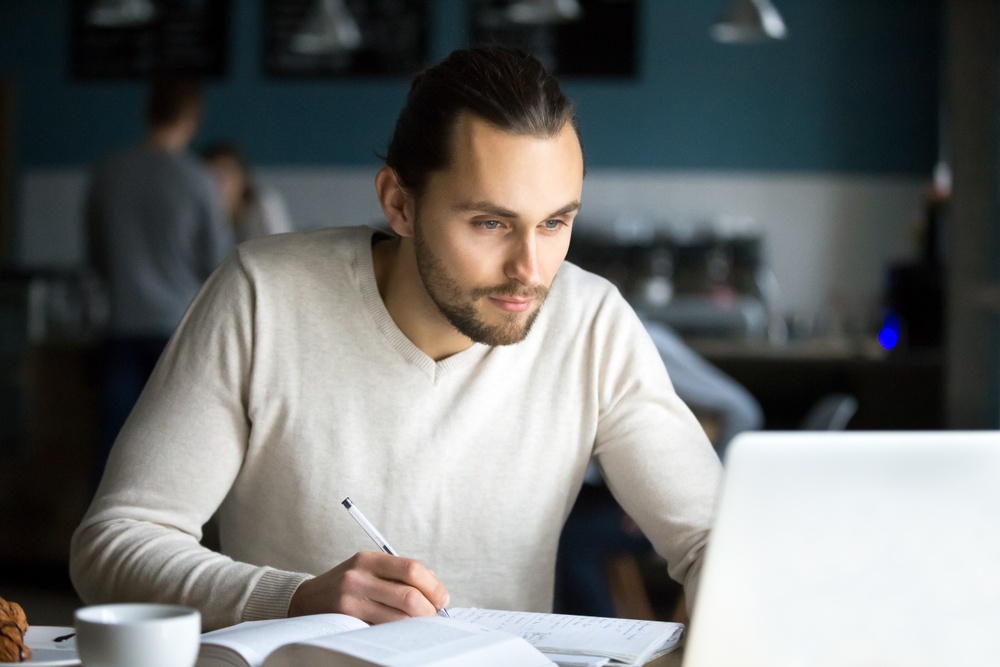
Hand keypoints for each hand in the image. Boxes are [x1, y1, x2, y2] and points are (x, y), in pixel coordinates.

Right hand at [288, 551, 450, 624]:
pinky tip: (399, 631)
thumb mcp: (368, 568)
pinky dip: (397, 633)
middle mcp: (359, 578)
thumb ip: (399, 575)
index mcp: (369, 559)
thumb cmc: (348, 584)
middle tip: (434, 617)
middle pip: (409, 597)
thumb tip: (437, 593)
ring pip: (398, 619)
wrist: (306, 600)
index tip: (443, 599)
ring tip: (419, 625)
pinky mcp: (346, 622)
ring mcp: (351, 601)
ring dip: (416, 625)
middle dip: (429, 610)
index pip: (412, 570)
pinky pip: (382, 631)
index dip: (434, 587)